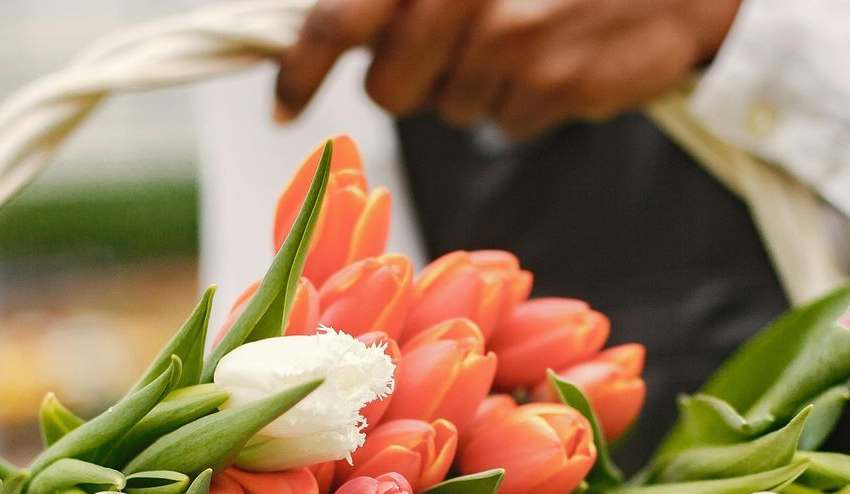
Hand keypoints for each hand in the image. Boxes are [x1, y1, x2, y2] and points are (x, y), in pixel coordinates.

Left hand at [275, 0, 741, 139]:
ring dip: (481, 83)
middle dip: (411, 81)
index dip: (301, 68)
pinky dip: (532, 96)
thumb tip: (333, 28)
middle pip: (391, 90)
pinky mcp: (556, 84)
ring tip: (530, 30)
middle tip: (454, 44)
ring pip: (453, 109)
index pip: (337, 18)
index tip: (283, 103)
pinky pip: (512, 120)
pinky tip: (565, 50)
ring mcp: (513, 43)